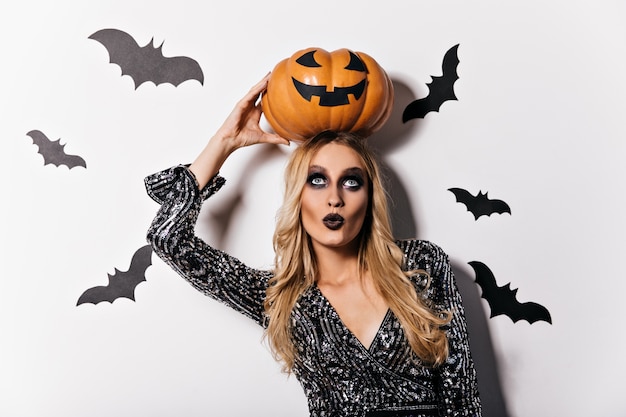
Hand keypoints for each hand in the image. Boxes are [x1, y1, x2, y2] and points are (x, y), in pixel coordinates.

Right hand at [189, 73, 288, 188]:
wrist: (231, 140)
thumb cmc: (243, 138)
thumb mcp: (263, 137)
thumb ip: (275, 138)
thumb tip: (288, 142)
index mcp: (255, 112)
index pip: (264, 99)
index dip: (271, 93)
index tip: (280, 87)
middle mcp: (250, 106)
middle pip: (259, 91)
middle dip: (267, 83)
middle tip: (275, 75)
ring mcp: (245, 104)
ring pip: (255, 90)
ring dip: (262, 82)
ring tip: (270, 75)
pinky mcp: (241, 104)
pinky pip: (250, 95)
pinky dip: (257, 89)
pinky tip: (264, 83)